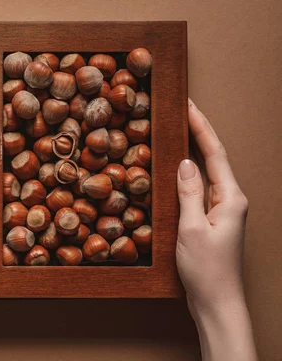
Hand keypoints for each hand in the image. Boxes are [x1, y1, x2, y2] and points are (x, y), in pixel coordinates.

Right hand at [176, 99, 256, 360]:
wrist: (218, 302)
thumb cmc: (207, 270)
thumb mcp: (192, 229)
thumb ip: (189, 193)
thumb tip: (184, 162)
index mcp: (230, 198)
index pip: (214, 152)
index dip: (201, 126)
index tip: (187, 104)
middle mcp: (230, 200)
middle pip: (213, 157)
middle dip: (197, 132)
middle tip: (178, 110)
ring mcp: (222, 210)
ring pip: (206, 172)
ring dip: (192, 151)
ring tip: (175, 131)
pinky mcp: (213, 220)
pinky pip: (200, 189)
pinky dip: (187, 174)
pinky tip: (174, 169)